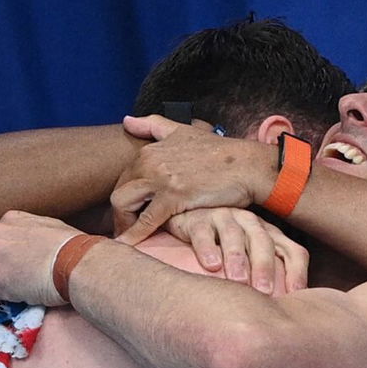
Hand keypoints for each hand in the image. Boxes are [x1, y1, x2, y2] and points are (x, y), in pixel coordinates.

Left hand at [0, 211, 82, 306]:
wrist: (76, 264)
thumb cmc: (73, 248)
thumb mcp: (50, 227)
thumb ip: (32, 233)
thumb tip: (33, 246)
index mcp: (9, 220)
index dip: (3, 256)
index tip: (12, 266)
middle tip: (11, 282)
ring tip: (12, 294)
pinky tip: (9, 304)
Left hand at [111, 114, 278, 244]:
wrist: (247, 165)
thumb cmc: (221, 152)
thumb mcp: (184, 132)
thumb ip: (154, 125)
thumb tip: (126, 120)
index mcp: (149, 150)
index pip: (123, 178)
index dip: (125, 198)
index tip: (130, 214)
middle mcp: (150, 162)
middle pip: (119, 192)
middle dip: (120, 215)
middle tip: (127, 231)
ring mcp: (160, 178)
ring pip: (124, 204)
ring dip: (123, 225)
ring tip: (130, 240)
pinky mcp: (173, 196)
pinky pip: (147, 221)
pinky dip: (134, 236)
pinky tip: (129, 247)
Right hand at [164, 207, 309, 292]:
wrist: (188, 226)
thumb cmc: (224, 253)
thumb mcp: (251, 264)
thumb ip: (268, 281)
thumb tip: (285, 314)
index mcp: (270, 235)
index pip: (292, 251)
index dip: (297, 271)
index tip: (295, 295)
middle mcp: (250, 223)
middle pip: (263, 242)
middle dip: (264, 267)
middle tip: (264, 291)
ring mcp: (225, 217)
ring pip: (234, 235)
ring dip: (237, 259)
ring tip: (238, 281)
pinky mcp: (198, 219)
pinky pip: (203, 232)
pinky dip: (207, 249)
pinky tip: (211, 266)